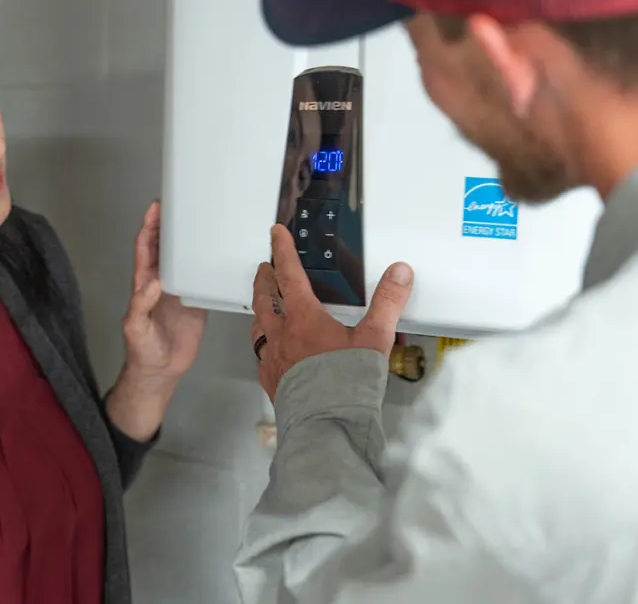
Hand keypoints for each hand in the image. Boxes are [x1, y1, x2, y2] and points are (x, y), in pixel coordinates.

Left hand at [108, 201, 206, 439]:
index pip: (145, 249)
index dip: (149, 227)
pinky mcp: (196, 303)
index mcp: (144, 284)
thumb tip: (154, 282)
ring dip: (191, 242)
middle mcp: (162, 282)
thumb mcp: (135, 328)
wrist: (161, 372)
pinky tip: (220, 253)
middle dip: (171, 225)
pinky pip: (203, 279)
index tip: (156, 207)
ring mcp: (180, 291)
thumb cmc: (142, 351)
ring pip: (185, 259)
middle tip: (183, 203)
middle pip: (166, 247)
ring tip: (205, 221)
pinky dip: (209, 265)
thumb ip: (140, 305)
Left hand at [251, 224, 412, 400]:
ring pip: (258, 326)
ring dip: (260, 310)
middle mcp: (281, 334)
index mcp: (303, 317)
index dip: (282, 251)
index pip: (288, 274)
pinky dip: (264, 342)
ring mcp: (272, 358)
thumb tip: (400, 271)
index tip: (275, 233)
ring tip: (264, 304)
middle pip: (265, 298)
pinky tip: (271, 349)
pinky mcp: (271, 380)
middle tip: (264, 268)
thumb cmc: (348, 380)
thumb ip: (387, 302)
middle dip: (264, 279)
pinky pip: (262, 354)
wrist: (327, 424)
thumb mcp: (375, 338)